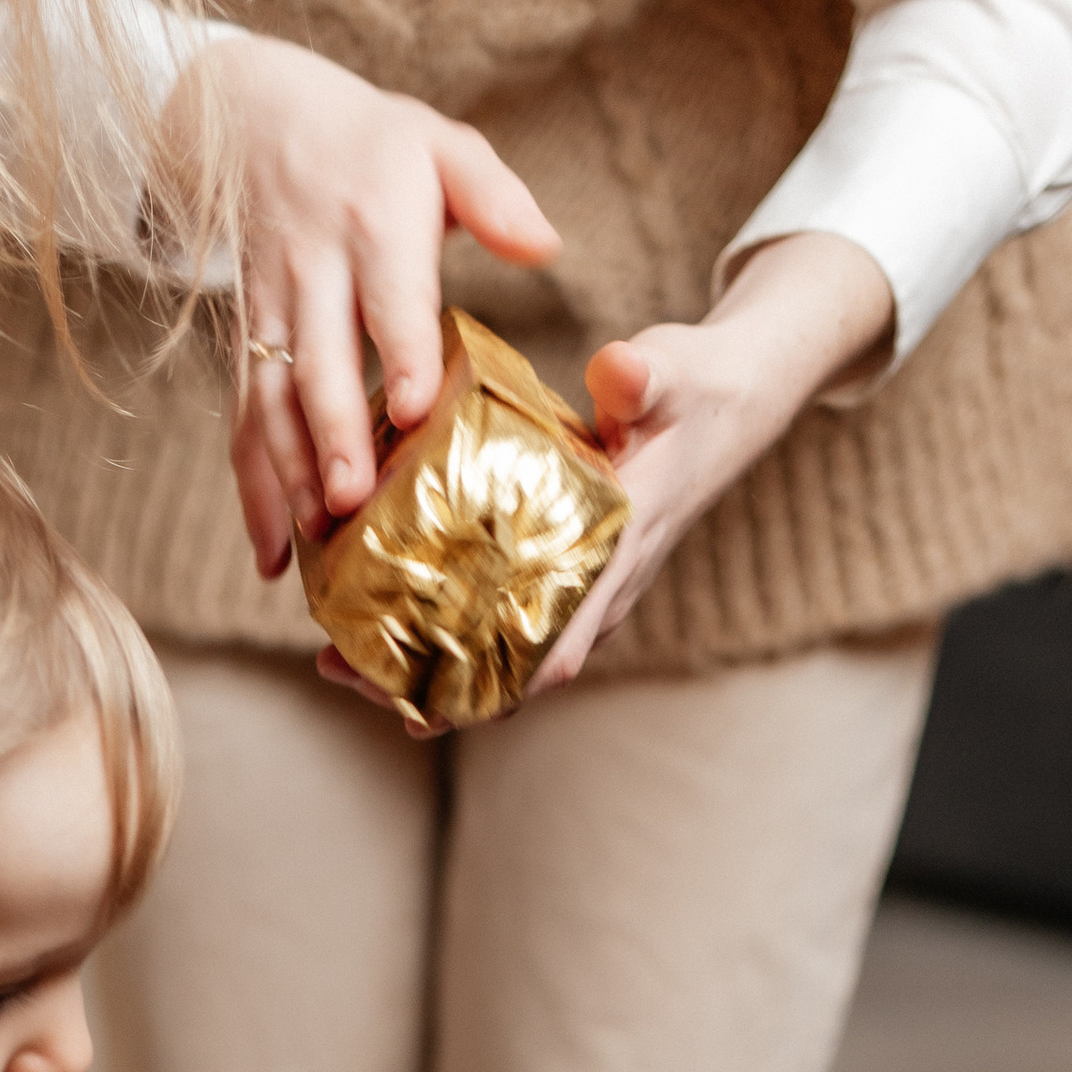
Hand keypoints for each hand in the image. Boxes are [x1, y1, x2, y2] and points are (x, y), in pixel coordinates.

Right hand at [164, 35, 557, 576]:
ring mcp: (271, 313)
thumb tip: (546, 246)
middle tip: (350, 500)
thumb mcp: (440, 145)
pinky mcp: (246, 345)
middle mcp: (313, 272)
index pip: (388, 293)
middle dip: (332, 434)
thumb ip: (493, 195)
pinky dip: (252, 491)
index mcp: (373, 222)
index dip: (399, 350)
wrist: (258, 122)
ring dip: (286, 473)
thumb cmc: (376, 147)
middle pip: (317, 361)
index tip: (415, 410)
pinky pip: (243, 421)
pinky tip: (272, 556)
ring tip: (312, 538)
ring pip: (269, 400)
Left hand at [306, 227, 895, 738]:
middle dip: (432, 685)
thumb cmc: (694, 389)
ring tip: (342, 664)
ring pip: (501, 656)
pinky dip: (447, 632)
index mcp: (619, 551)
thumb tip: (617, 370)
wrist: (728, 403)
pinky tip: (383, 620)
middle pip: (512, 671)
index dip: (495, 682)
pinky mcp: (565, 576)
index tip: (425, 702)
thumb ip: (643, 376)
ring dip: (427, 667)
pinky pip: (503, 623)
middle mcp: (598, 590)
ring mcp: (582, 590)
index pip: (561, 640)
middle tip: (346, 676)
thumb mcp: (673, 371)